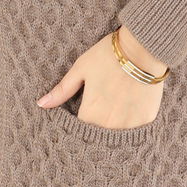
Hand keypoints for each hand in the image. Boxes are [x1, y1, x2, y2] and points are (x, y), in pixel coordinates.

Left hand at [35, 27, 166, 130]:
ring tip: (115, 111)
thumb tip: (41, 104)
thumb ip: (62, 90)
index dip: (79, 124)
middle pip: (97, 138)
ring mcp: (129, 125)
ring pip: (116, 138)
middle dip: (95, 131)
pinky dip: (131, 127)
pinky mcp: (146, 122)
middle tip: (101, 112)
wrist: (143, 48)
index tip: (83, 116)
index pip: (78, 131)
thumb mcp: (81, 69)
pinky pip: (135, 133)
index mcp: (90, 114)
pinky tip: (130, 113)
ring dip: (113, 130)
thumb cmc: (108, 55)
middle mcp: (109, 125)